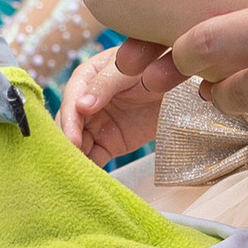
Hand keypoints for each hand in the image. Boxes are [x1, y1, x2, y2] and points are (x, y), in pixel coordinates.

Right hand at [61, 40, 176, 162]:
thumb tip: (80, 106)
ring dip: (76, 157)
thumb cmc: (154, 70)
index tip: (73, 139)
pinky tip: (89, 177)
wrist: (179, 91)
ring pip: (77, 144)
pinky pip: (93, 157)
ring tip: (77, 173)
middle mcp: (85, 104)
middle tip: (71, 161)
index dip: (69, 121)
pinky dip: (89, 168)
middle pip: (69, 125)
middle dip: (69, 142)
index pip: (71, 101)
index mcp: (85, 79)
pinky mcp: (106, 144)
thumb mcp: (129, 73)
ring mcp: (95, 125)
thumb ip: (104, 85)